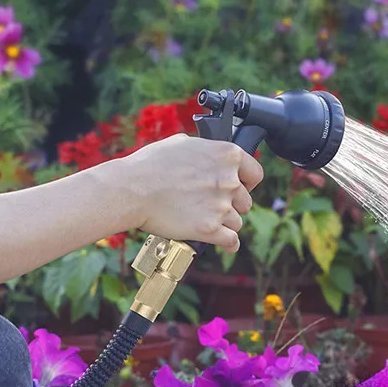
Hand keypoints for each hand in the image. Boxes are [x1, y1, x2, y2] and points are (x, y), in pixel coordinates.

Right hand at [117, 135, 263, 251]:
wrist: (132, 189)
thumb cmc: (151, 164)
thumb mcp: (182, 143)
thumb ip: (205, 149)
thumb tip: (209, 154)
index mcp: (227, 155)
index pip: (255, 173)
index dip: (248, 182)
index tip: (241, 187)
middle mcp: (229, 180)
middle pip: (245, 201)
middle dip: (232, 204)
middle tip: (212, 204)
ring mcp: (221, 205)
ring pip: (236, 221)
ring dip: (224, 222)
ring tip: (205, 219)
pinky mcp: (210, 228)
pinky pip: (231, 240)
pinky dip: (228, 243)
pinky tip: (225, 243)